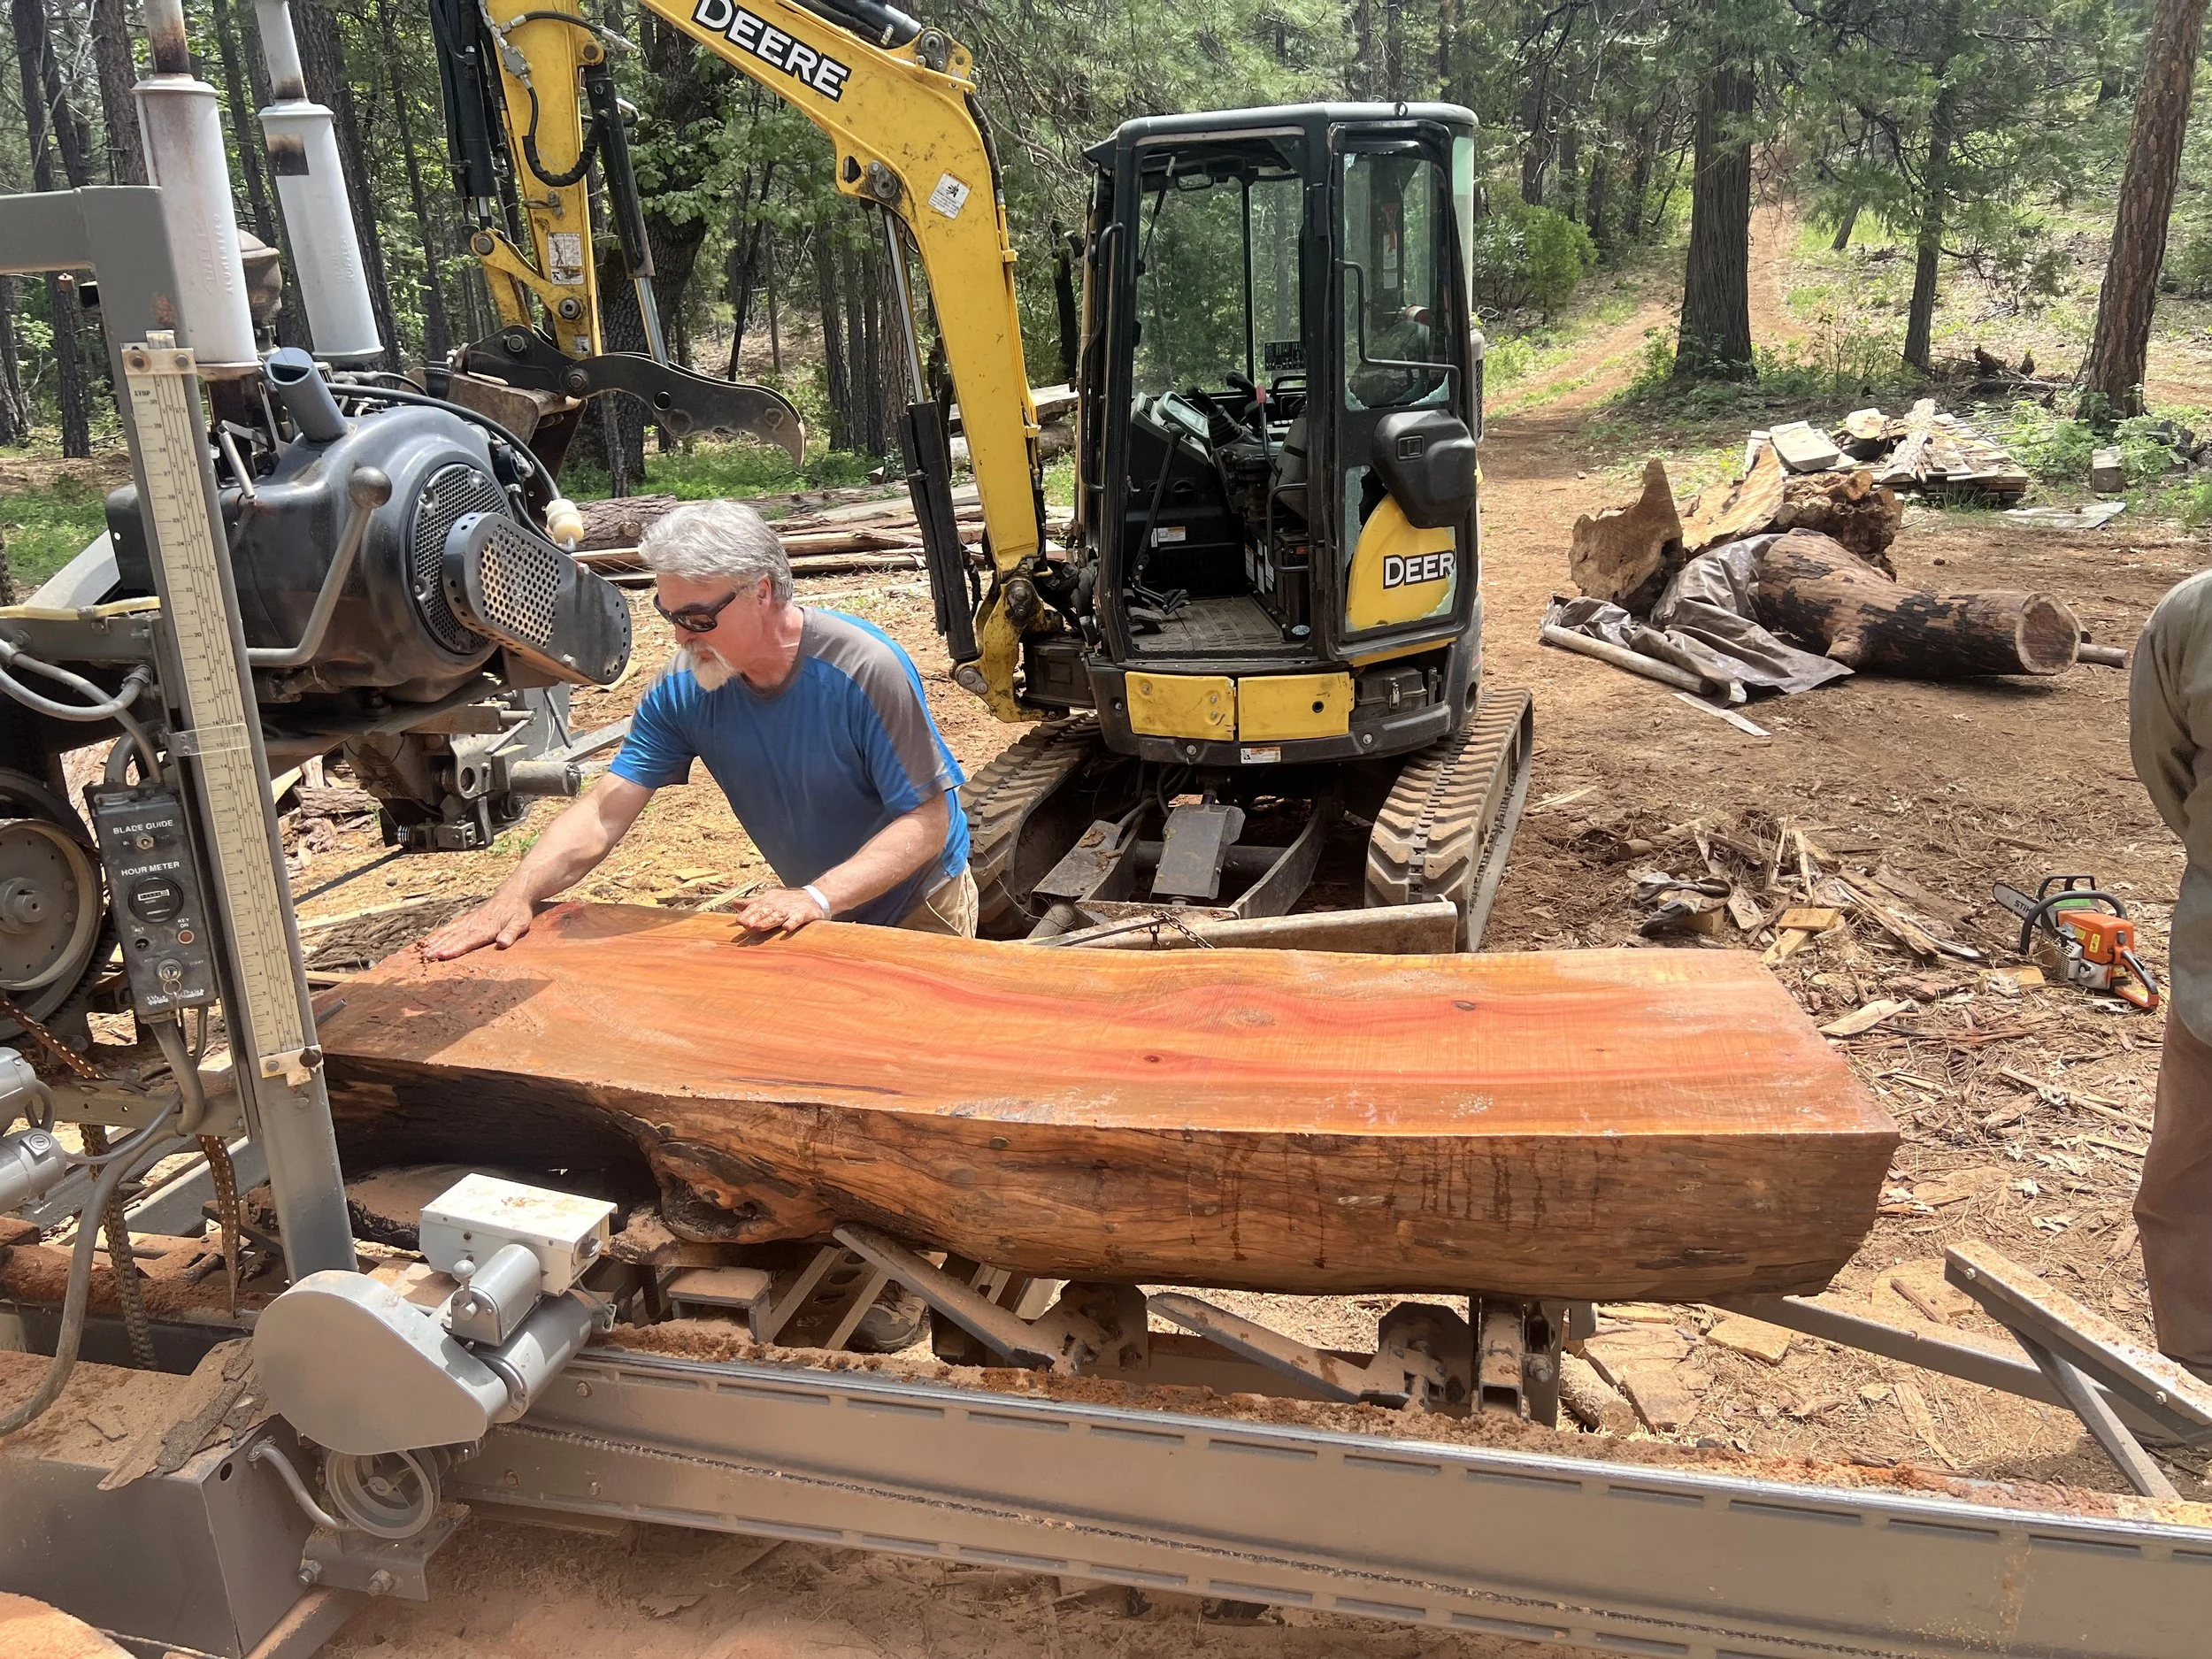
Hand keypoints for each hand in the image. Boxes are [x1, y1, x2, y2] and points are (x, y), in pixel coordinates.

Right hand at [418, 889, 536, 959]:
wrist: (514, 893)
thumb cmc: (518, 911)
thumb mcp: (520, 922)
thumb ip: (511, 933)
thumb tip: (502, 943)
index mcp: (485, 928)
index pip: (467, 941)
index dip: (454, 949)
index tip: (442, 955)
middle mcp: (474, 925)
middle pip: (454, 938)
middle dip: (439, 948)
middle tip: (426, 957)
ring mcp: (469, 921)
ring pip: (449, 933)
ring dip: (436, 942)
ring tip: (424, 951)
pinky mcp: (467, 919)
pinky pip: (450, 928)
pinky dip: (439, 935)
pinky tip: (430, 940)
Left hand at [732, 885, 830, 934]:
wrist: (814, 897)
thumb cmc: (788, 901)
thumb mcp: (769, 899)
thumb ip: (752, 903)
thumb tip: (734, 903)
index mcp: (769, 901)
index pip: (756, 907)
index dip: (748, 914)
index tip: (738, 921)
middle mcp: (779, 905)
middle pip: (765, 912)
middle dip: (755, 918)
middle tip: (745, 925)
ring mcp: (791, 909)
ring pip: (778, 916)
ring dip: (768, 921)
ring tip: (759, 927)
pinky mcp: (804, 914)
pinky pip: (798, 918)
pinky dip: (792, 922)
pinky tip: (787, 928)